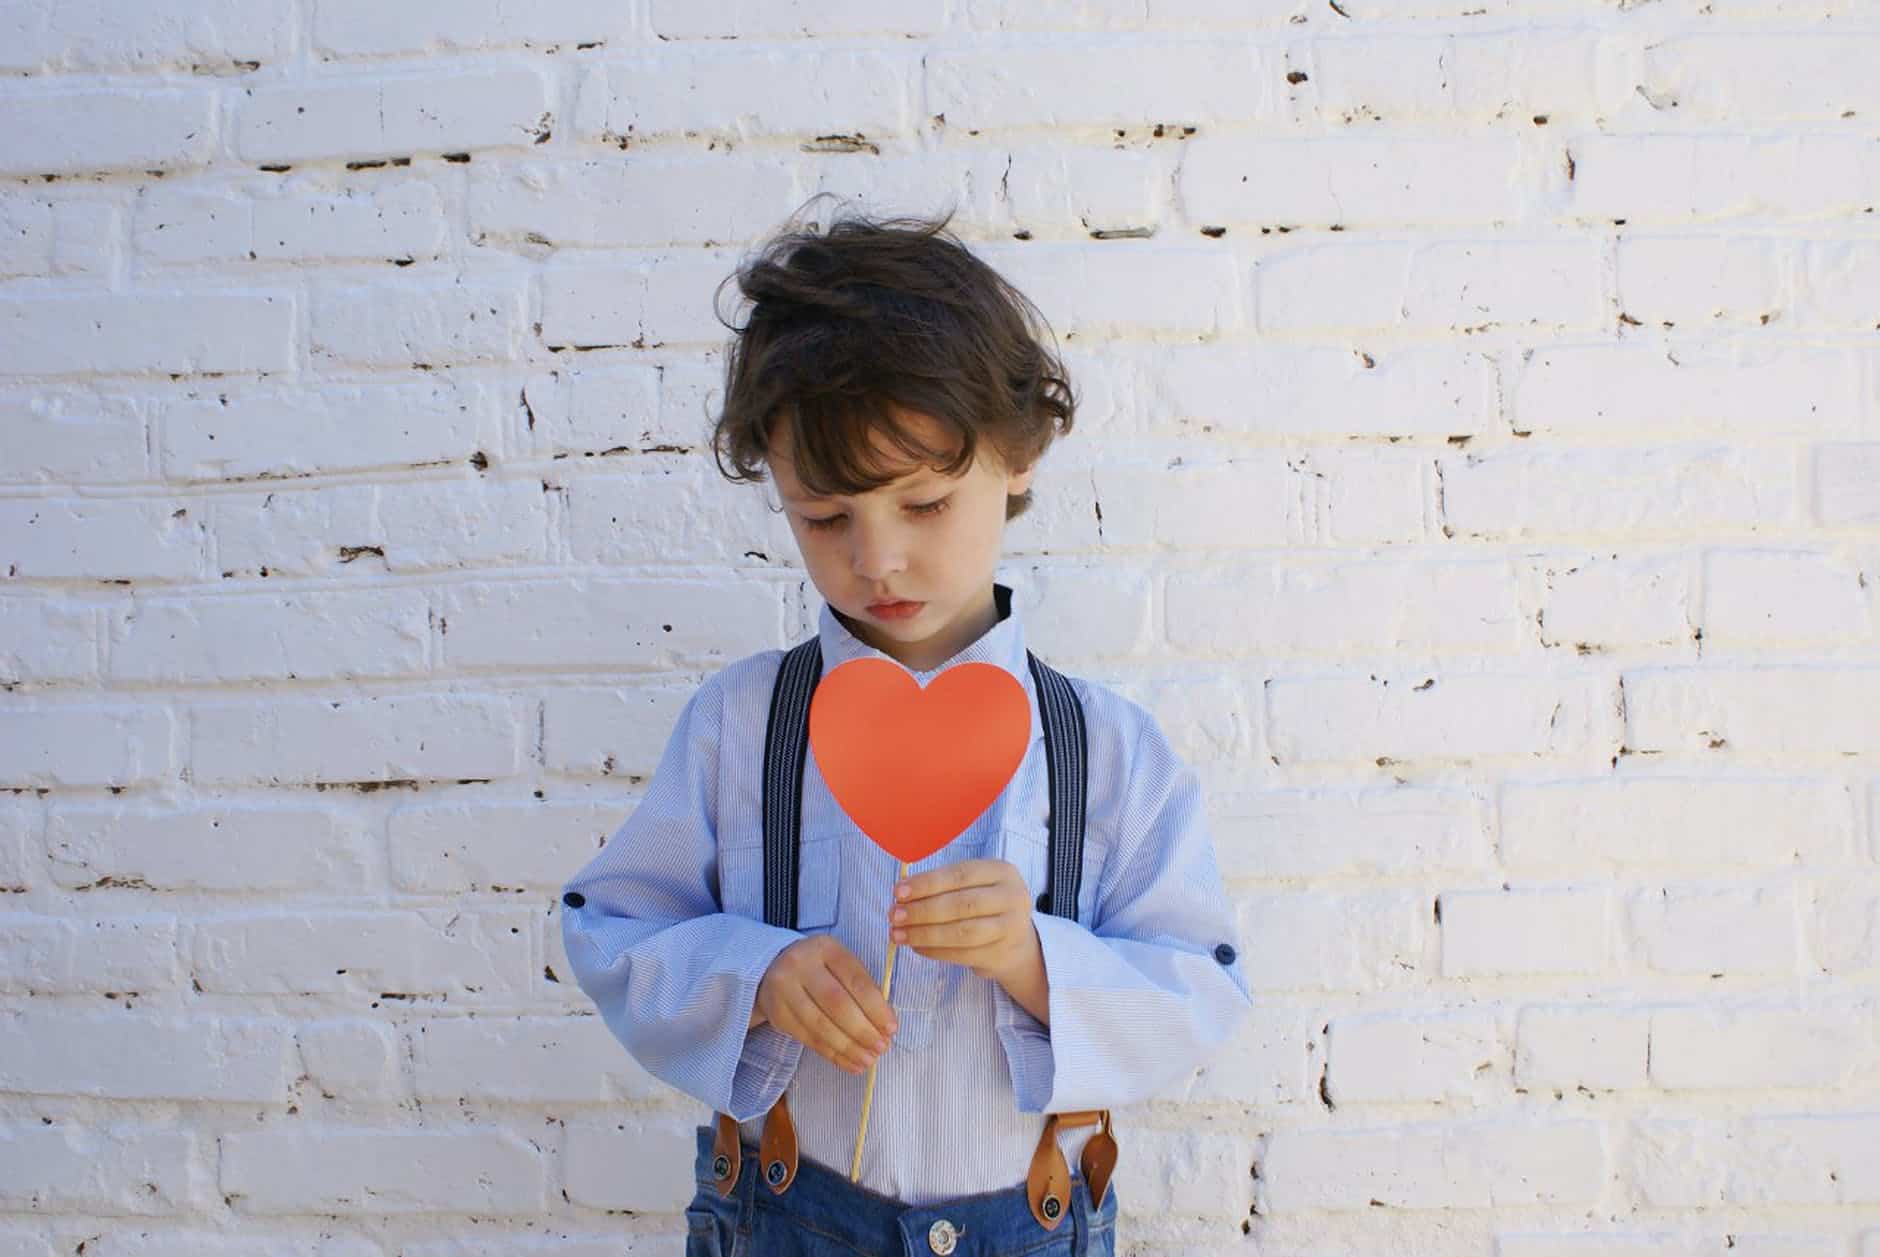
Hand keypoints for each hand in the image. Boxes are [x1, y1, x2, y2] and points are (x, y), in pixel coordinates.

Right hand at [754, 934, 898, 1074]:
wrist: (774, 969)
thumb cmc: (821, 969)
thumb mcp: (841, 965)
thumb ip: (863, 990)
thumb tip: (885, 1027)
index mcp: (826, 948)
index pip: (855, 981)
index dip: (876, 1008)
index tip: (891, 1028)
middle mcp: (801, 965)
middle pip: (837, 1004)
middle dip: (863, 1030)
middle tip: (881, 1048)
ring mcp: (784, 989)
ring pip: (820, 1025)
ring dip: (848, 1047)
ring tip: (868, 1060)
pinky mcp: (777, 1013)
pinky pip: (808, 1038)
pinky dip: (832, 1054)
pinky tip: (849, 1063)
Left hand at [889, 857, 1038, 984]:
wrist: (1017, 942)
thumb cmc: (984, 905)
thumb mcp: (972, 885)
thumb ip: (942, 886)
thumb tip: (901, 895)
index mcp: (1001, 871)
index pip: (959, 875)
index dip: (927, 884)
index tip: (898, 892)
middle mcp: (1012, 897)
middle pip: (961, 904)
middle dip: (922, 911)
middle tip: (894, 916)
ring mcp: (1010, 928)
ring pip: (961, 932)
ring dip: (924, 934)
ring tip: (899, 934)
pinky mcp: (1001, 954)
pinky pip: (962, 954)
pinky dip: (934, 951)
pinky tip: (916, 947)